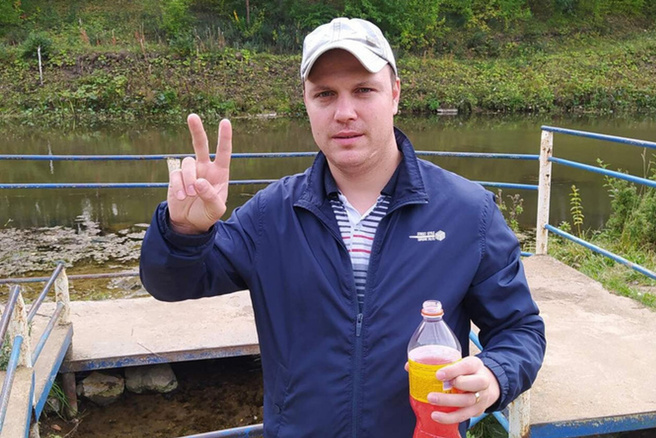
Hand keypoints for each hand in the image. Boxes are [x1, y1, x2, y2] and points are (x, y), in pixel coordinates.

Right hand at [168, 114, 231, 233]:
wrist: (190, 223)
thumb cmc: (207, 214)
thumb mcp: (216, 210)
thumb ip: (210, 196)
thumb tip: (199, 182)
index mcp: (220, 173)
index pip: (224, 152)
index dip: (225, 137)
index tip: (225, 121)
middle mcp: (205, 168)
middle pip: (201, 145)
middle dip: (197, 130)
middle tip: (192, 116)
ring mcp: (190, 172)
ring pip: (187, 163)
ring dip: (188, 178)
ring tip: (189, 194)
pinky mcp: (176, 177)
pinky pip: (176, 175)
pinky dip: (178, 186)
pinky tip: (181, 197)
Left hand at [427, 356, 499, 423]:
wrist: (486, 385)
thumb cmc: (467, 372)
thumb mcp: (460, 363)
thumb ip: (448, 367)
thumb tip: (429, 373)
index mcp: (475, 365)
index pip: (467, 366)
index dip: (453, 371)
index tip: (438, 375)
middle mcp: (483, 381)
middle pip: (472, 386)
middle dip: (453, 389)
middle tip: (431, 396)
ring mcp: (482, 397)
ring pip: (467, 403)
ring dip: (448, 405)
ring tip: (432, 408)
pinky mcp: (478, 410)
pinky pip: (464, 415)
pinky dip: (450, 418)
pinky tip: (437, 416)